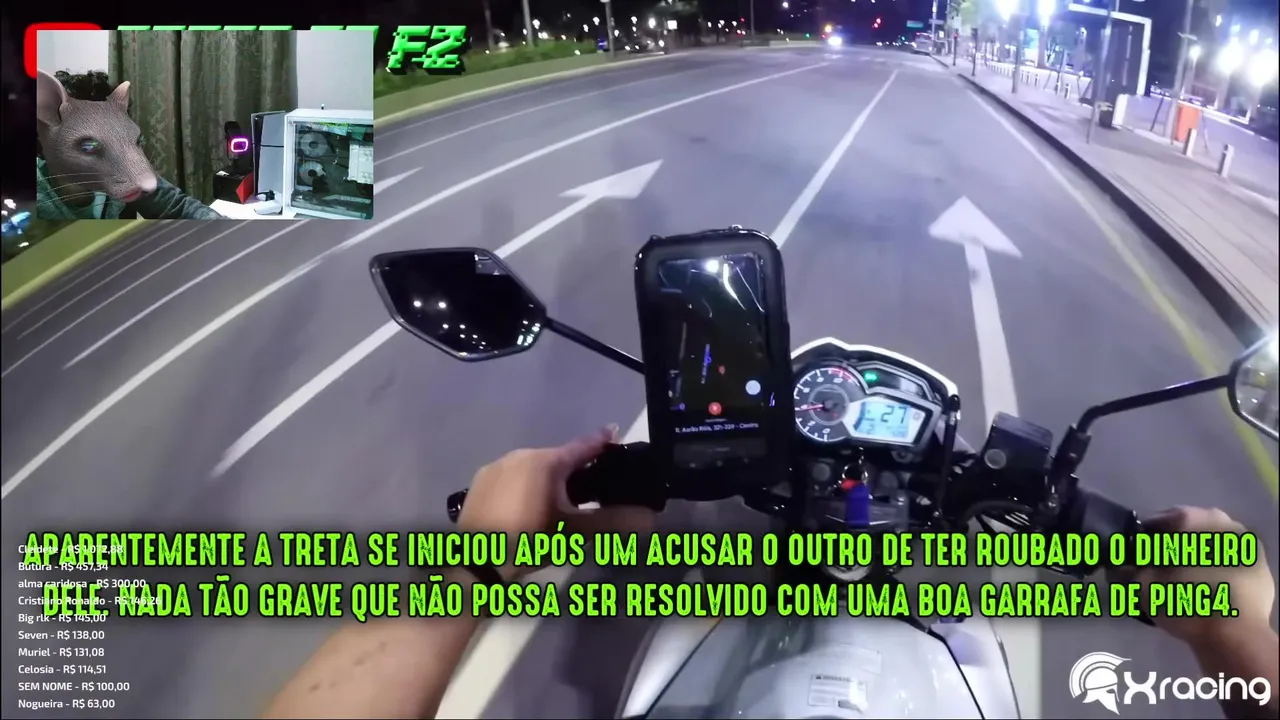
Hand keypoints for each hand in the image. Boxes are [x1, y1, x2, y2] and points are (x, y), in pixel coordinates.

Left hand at [457, 425, 655, 580]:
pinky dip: (525, 485)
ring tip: (555, 504)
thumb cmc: (529, 542)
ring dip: (547, 479)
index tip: (616, 435)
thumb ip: (611, 523)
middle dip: (573, 470)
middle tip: (587, 492)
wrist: (475, 563)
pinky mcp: (480, 480)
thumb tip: (650, 519)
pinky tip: (526, 507)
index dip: (602, 441)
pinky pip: (512, 475)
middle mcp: (521, 455)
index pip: (583, 445)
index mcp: (546, 462)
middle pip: (557, 458)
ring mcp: (497, 465)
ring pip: (533, 466)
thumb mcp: (573, 534)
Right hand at [1114, 506, 1274, 647]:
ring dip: (1197, 553)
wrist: (1235, 637)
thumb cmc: (1184, 602)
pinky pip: (1230, 559)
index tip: (1137, 558)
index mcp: (1189, 519)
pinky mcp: (1259, 564)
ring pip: (1210, 541)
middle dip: (1173, 543)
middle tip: (1161, 568)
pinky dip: (1218, 566)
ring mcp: (1244, 542)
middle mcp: (1220, 521)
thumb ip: (1123, 570)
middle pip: (1187, 528)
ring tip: (1186, 578)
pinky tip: (1210, 585)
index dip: (1143, 539)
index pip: (1156, 521)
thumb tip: (1114, 565)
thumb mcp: (1142, 587)